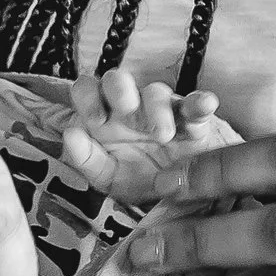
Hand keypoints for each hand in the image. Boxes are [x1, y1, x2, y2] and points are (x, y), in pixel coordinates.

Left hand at [60, 71, 233, 205]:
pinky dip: (200, 103)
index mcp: (105, 119)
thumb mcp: (108, 178)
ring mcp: (162, 111)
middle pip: (117, 80)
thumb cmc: (139, 180)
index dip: (87, 96)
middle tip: (126, 108)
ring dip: (157, 109)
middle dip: (119, 89)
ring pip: (156, 92)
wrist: (182, 195)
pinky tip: (204, 105)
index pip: (86, 90)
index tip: (96, 119)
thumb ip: (86, 159)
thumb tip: (71, 135)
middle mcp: (130, 109)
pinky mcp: (193, 120)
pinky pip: (197, 105)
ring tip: (163, 135)